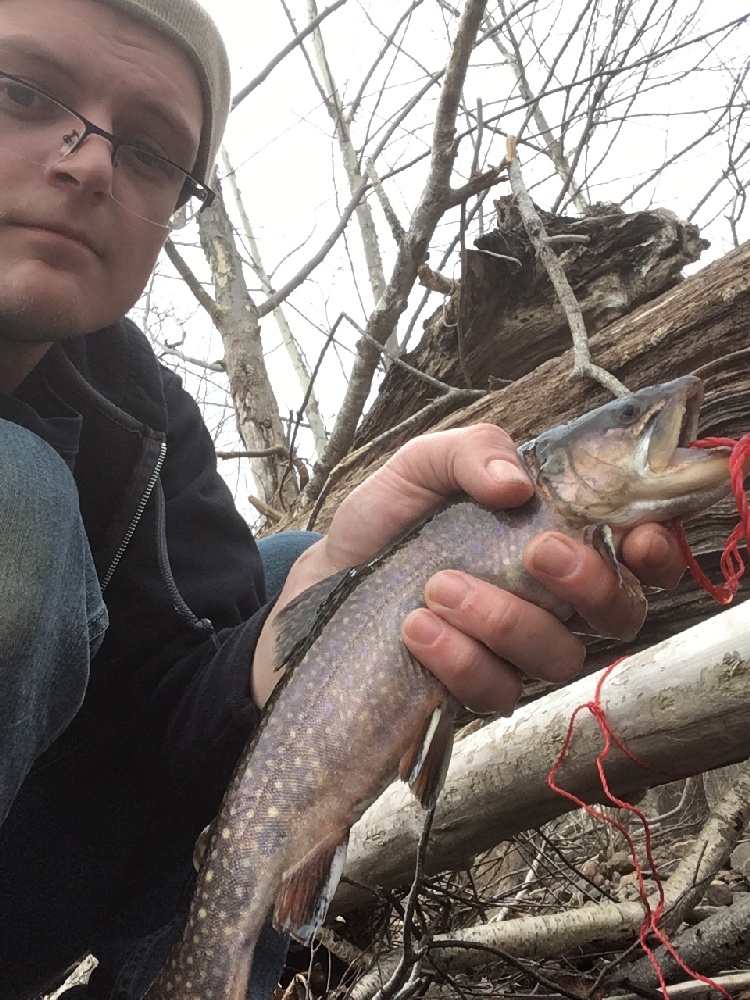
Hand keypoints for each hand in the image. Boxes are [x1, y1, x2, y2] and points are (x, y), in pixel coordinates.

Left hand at [251, 425, 685, 709]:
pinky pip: (497, 689)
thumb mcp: (421, 465)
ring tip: (437, 587)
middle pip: (619, 612)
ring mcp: (516, 648)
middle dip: (589, 584)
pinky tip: (417, 628)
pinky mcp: (475, 688)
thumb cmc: (386, 520)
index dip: (656, 550)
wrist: (326, 579)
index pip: (638, 553)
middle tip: (538, 552)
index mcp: (553, 536)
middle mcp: (549, 598)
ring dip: (503, 619)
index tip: (637, 539)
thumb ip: (473, 453)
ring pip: (557, 654)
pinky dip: (460, 658)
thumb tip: (516, 484)